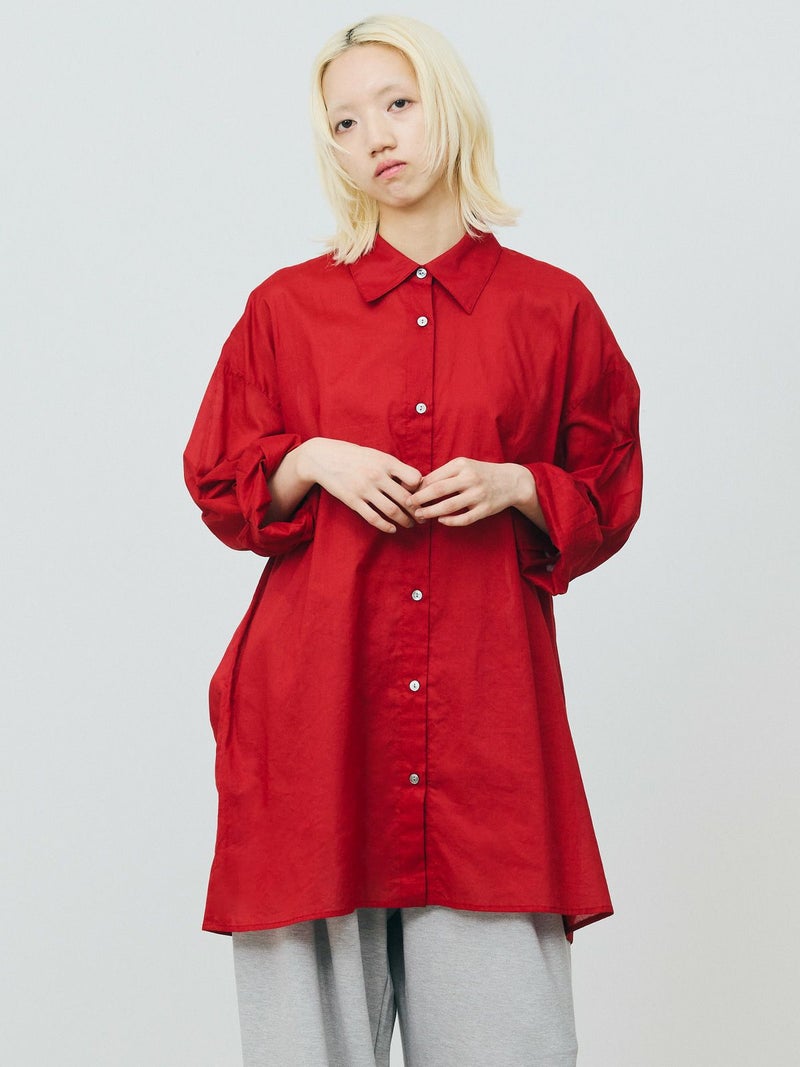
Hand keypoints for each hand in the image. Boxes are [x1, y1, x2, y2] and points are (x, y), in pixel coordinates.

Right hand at [298, 438, 421, 532]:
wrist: (323, 457)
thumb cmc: (354, 456)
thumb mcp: (376, 455)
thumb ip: (394, 467)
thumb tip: (416, 482)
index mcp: (386, 461)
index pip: (414, 478)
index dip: (420, 488)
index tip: (420, 494)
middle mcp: (377, 475)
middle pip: (405, 498)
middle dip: (417, 511)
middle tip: (423, 517)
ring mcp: (364, 489)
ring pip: (392, 510)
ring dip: (405, 521)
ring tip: (410, 524)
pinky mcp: (353, 501)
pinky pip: (373, 517)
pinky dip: (386, 526)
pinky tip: (392, 529)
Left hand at [408, 458, 545, 529]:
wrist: (511, 481)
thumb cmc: (480, 473)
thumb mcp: (463, 466)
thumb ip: (443, 474)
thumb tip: (418, 485)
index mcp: (461, 465)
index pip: (434, 477)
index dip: (418, 487)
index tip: (407, 493)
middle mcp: (470, 478)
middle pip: (438, 490)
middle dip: (419, 499)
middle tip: (408, 505)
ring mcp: (478, 495)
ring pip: (449, 506)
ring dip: (431, 512)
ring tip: (419, 515)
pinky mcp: (485, 509)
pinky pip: (464, 519)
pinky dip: (450, 521)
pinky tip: (440, 520)